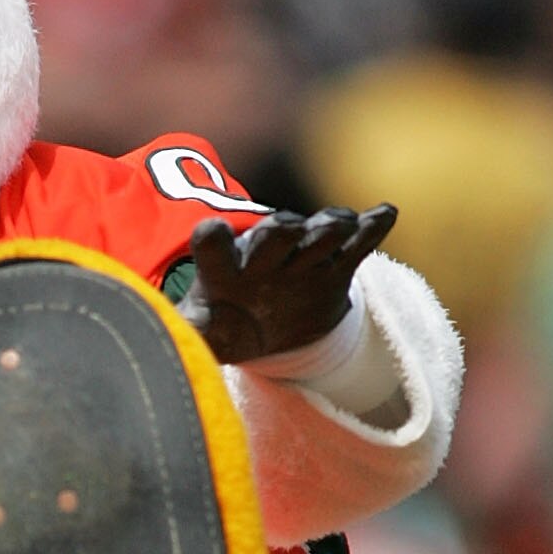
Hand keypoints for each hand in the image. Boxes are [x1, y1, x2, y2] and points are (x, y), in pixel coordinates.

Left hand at [185, 204, 397, 365]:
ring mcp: (303, 255)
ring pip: (319, 233)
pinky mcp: (337, 265)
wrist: (268, 325)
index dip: (214, 239)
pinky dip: (371, 228)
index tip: (211, 231)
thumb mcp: (206, 334)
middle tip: (284, 232)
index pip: (214, 245)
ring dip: (328, 227)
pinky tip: (385, 213)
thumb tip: (167, 340)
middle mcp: (265, 253)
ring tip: (339, 227)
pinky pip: (357, 244)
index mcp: (226, 267)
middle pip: (275, 233)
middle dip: (280, 232)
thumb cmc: (227, 325)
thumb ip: (188, 332)